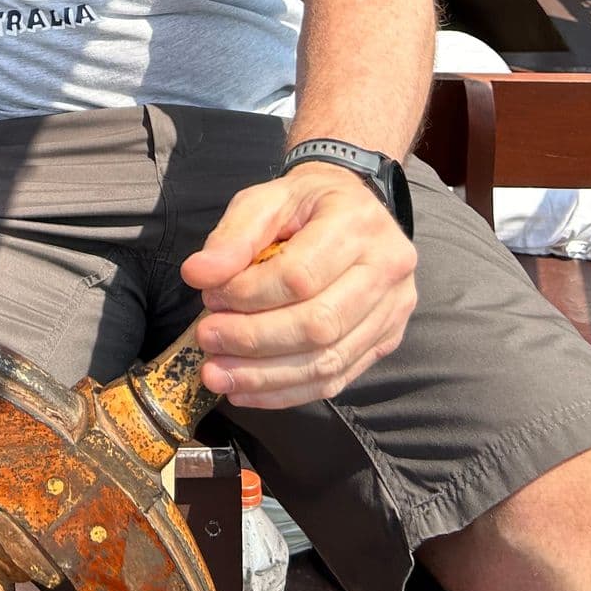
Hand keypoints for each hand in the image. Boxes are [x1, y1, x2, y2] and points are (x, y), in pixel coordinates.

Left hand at [180, 162, 416, 408]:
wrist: (356, 207)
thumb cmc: (309, 202)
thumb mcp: (269, 198)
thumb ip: (235, 235)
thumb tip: (198, 274)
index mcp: (357, 224)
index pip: (300, 276)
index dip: (249, 294)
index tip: (209, 296)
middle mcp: (386, 270)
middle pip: (317, 325)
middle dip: (253, 340)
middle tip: (207, 339)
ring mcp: (393, 311)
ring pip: (327, 361)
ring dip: (265, 376)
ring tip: (217, 374)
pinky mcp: (386, 340)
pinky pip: (336, 379)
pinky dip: (287, 391)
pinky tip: (247, 390)